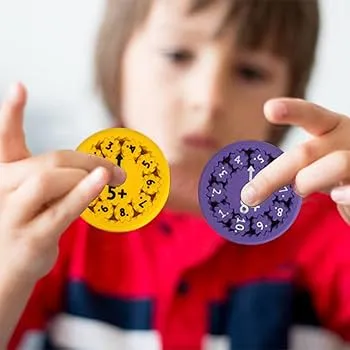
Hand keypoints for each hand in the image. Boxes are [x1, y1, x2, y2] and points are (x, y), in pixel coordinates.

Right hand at [0, 82, 125, 281]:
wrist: (4, 276)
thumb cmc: (23, 232)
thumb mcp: (33, 203)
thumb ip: (56, 183)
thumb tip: (98, 170)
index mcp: (3, 177)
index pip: (4, 140)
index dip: (11, 113)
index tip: (21, 86)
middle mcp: (1, 190)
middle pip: (49, 160)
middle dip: (88, 160)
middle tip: (117, 167)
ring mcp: (11, 215)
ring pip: (50, 178)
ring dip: (86, 176)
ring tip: (112, 179)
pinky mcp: (30, 238)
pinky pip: (61, 210)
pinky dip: (84, 193)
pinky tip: (103, 180)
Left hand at [241, 98, 349, 223]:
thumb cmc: (337, 170)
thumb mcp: (315, 161)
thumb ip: (289, 169)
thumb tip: (250, 190)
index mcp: (331, 127)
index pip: (311, 115)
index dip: (291, 111)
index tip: (269, 109)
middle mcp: (346, 140)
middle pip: (306, 152)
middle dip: (272, 176)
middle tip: (248, 196)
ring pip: (336, 164)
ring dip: (309, 181)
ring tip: (300, 190)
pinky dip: (347, 194)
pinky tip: (337, 196)